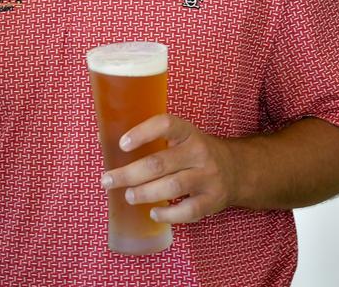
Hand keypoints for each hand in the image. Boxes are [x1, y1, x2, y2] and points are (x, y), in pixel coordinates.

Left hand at [100, 114, 236, 223]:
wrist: (236, 170)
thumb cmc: (194, 152)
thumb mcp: (179, 137)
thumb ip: (148, 139)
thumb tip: (102, 140)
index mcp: (187, 132)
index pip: (165, 125)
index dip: (142, 133)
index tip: (122, 144)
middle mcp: (199, 152)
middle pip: (159, 163)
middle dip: (129, 174)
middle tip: (108, 180)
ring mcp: (207, 177)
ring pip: (172, 186)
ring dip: (145, 193)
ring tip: (128, 196)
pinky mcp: (212, 201)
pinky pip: (188, 210)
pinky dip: (168, 214)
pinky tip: (153, 212)